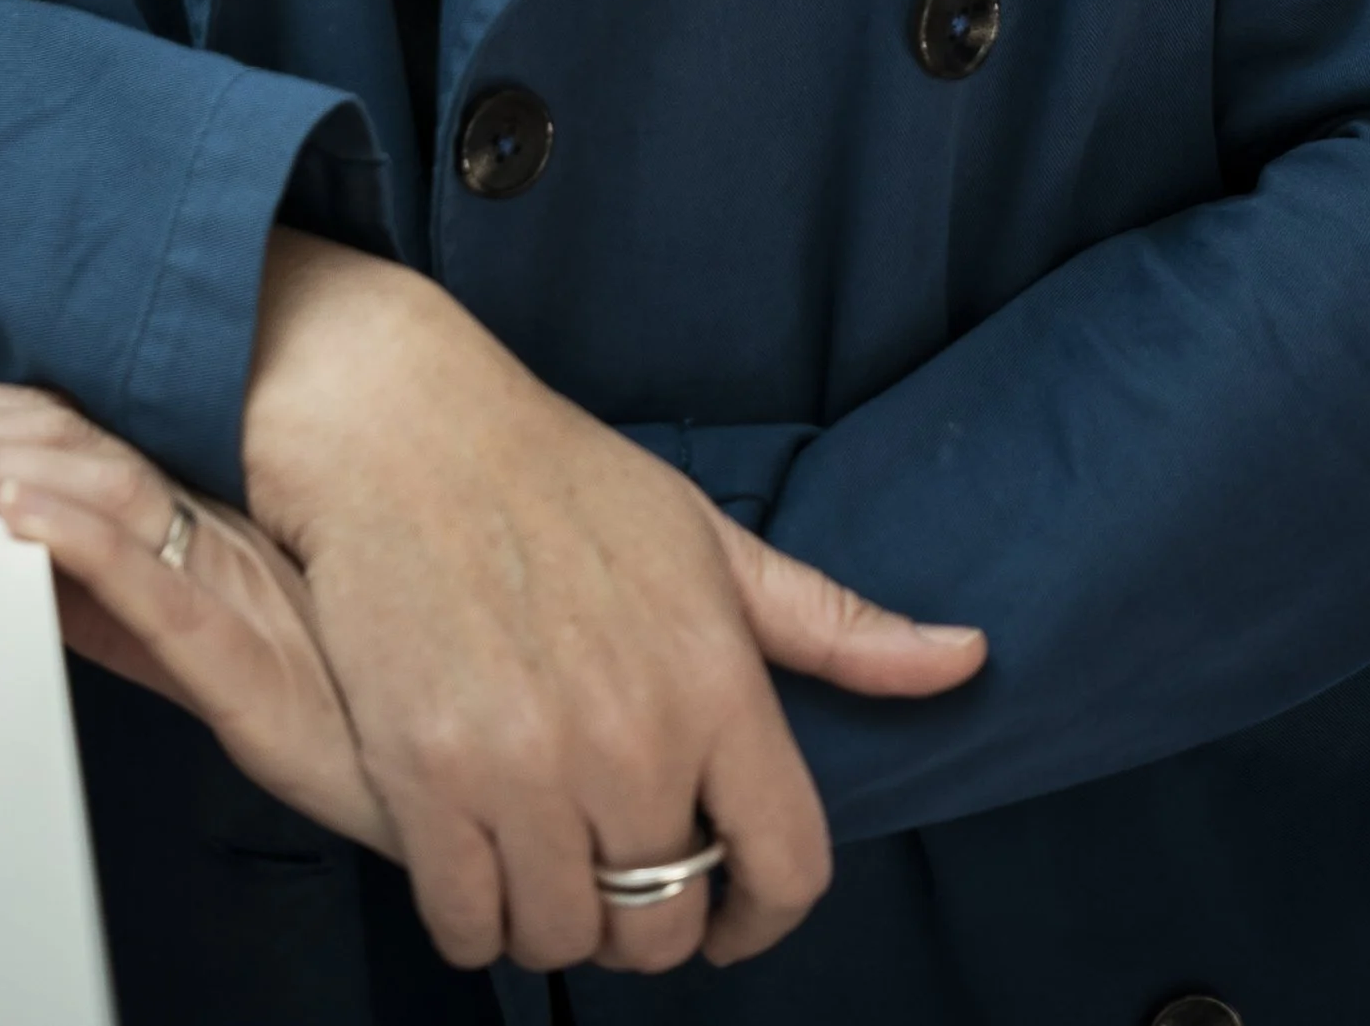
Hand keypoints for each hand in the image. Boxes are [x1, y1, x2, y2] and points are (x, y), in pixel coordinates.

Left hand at [0, 383, 396, 857]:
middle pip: (44, 440)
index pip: (44, 430)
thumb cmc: (330, 700)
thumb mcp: (189, 648)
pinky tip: (18, 514)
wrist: (443, 765)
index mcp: (185, 509)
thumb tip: (10, 557)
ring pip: (85, 485)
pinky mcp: (242, 652)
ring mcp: (222, 577)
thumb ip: (103, 602)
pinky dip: (84, 535)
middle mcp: (201, 520)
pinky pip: (159, 580)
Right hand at [240, 233, 985, 980]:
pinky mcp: (425, 781)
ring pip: (565, 938)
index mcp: (716, 682)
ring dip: (558, 917)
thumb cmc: (564, 480)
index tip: (735, 914)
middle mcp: (632, 739)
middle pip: (667, 928)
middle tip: (617, 865)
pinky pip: (466, 925)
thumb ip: (836, 625)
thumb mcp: (713, 542)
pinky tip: (476, 859)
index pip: (788, 867)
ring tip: (545, 855)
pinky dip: (474, 916)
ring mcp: (525, 767)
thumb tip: (965, 658)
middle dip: (651, 918)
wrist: (404, 431)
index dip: (767, 917)